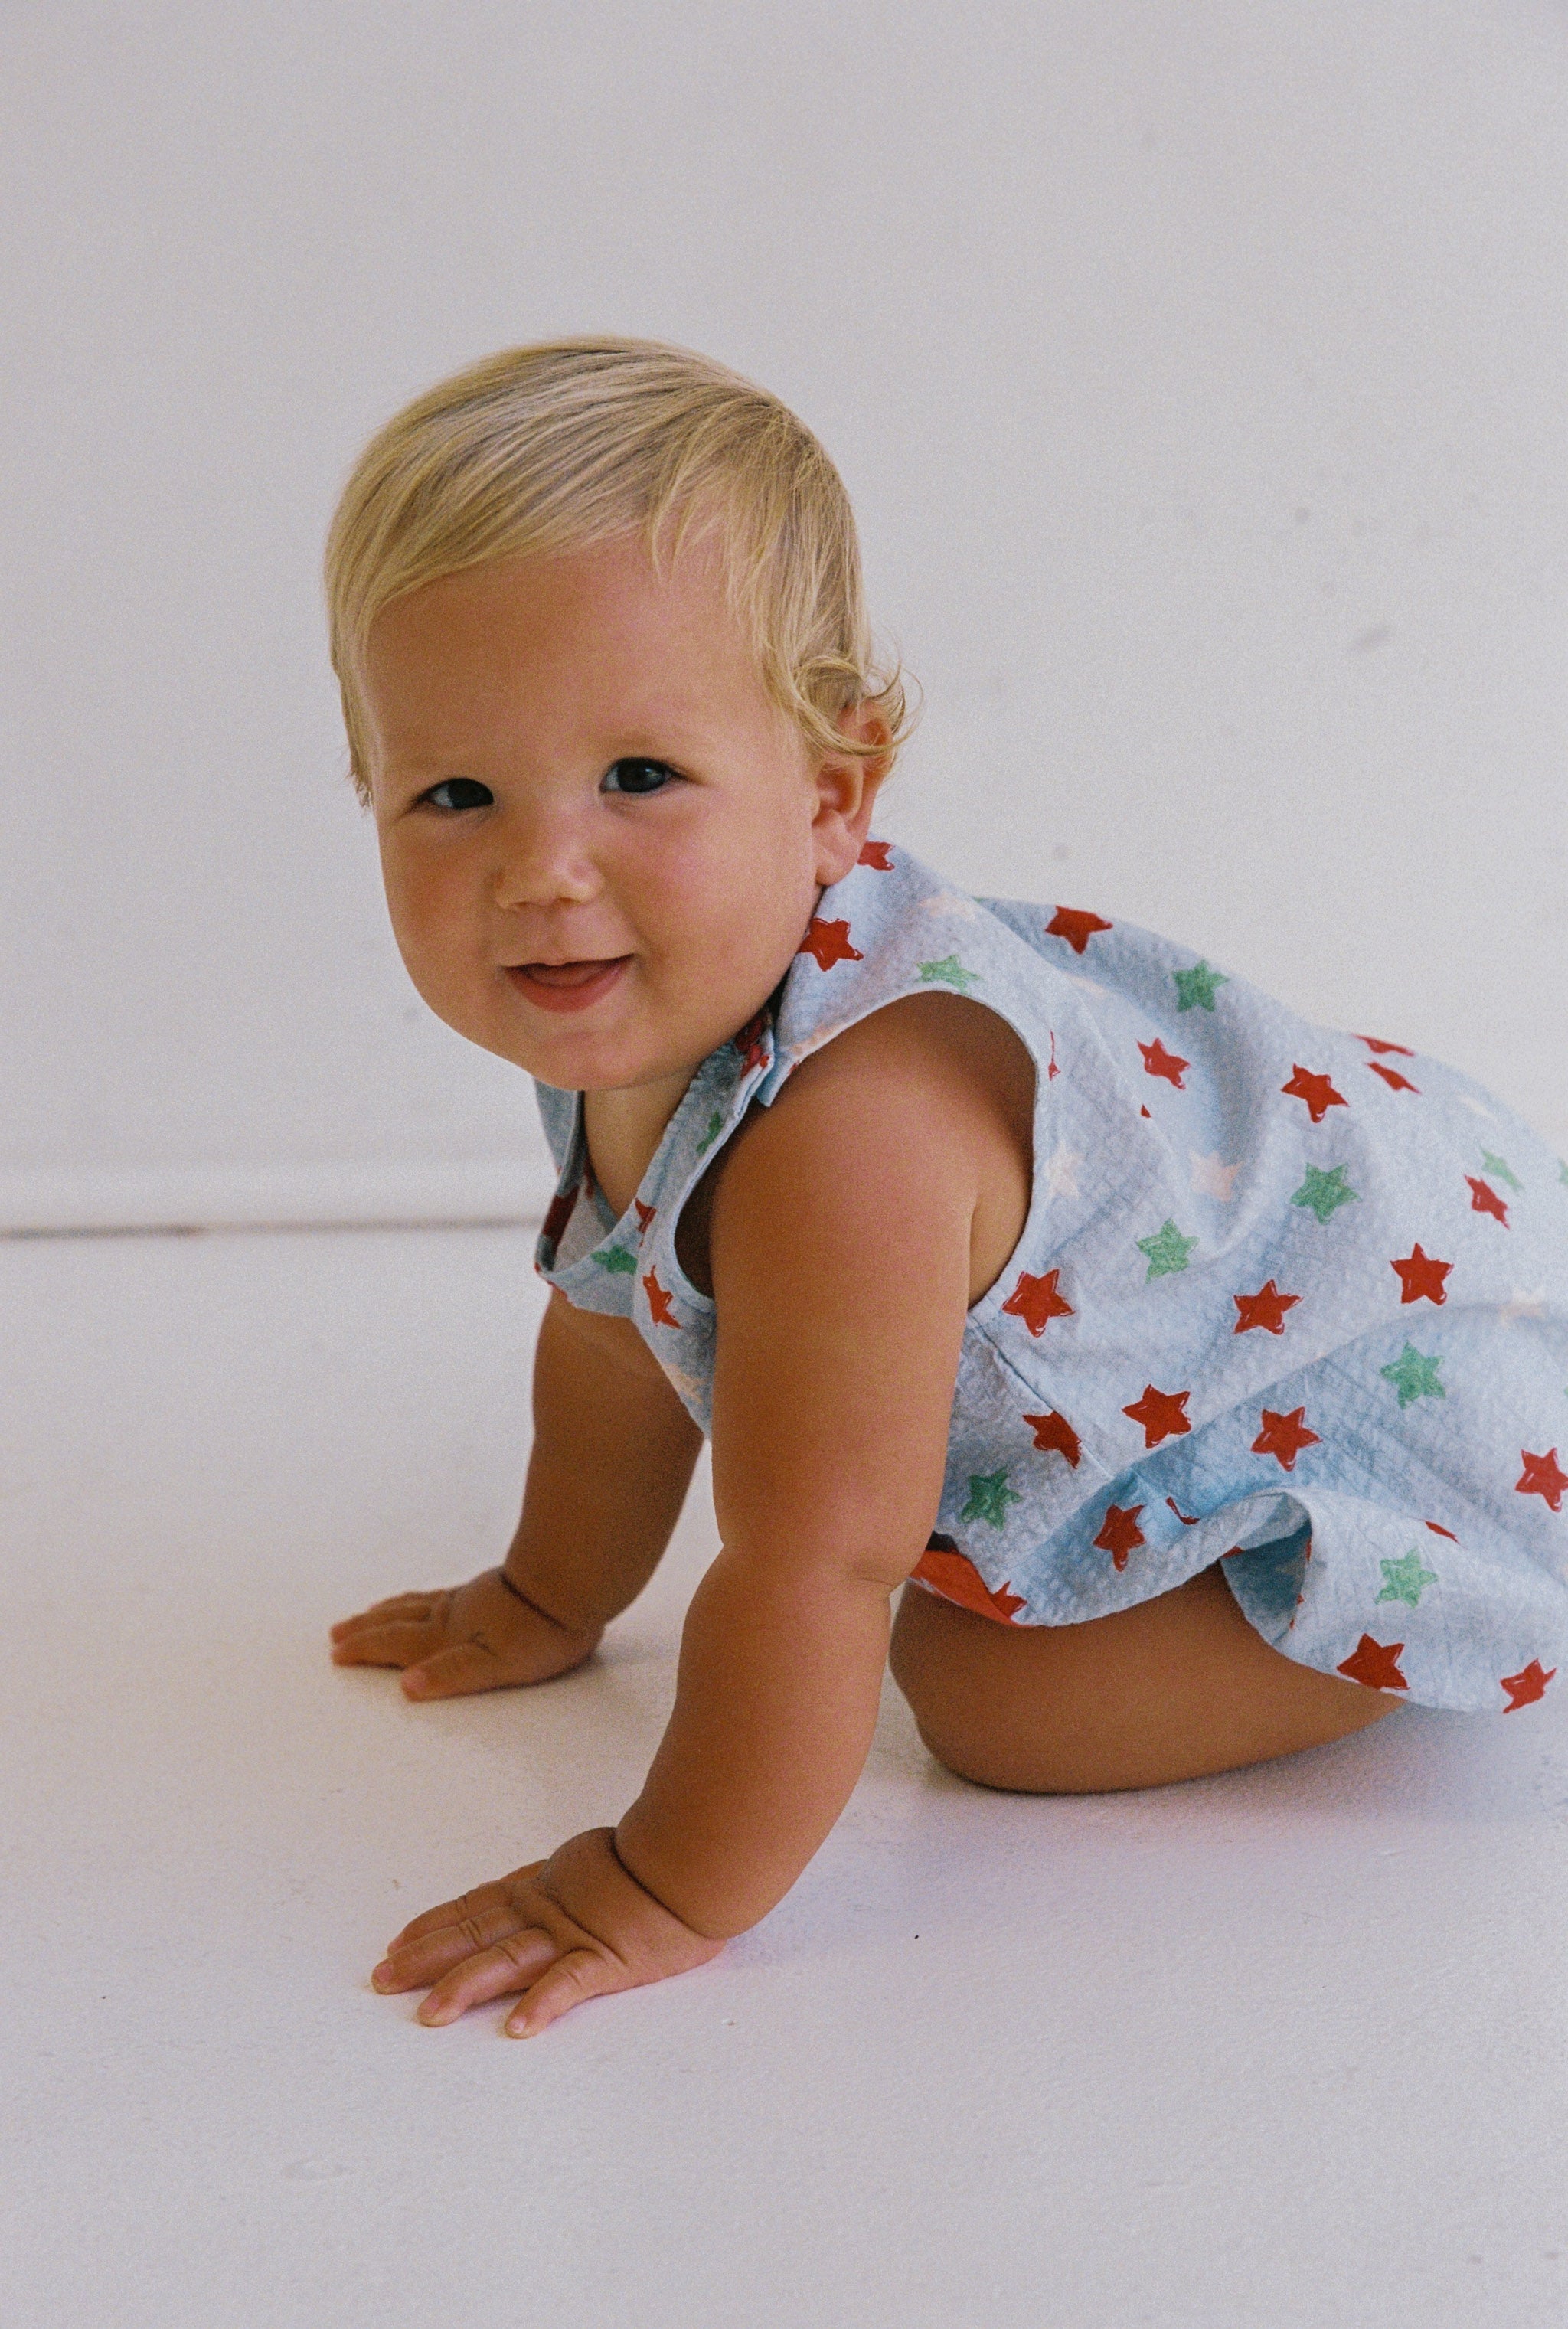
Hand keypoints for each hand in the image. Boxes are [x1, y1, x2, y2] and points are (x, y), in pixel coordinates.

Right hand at [329, 1567, 600, 1698]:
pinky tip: (430, 1601)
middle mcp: (450, 1616)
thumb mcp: (496, 1664)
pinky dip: (420, 1598)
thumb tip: (407, 1687)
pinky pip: (440, 1594)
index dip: (364, 1649)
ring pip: (417, 1603)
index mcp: (446, 1638)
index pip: (394, 1644)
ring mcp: (469, 1599)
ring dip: (388, 1610)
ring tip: (371, 1611)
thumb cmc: (538, 1633)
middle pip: (397, 1620)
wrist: (572, 1585)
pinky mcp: (490, 1590)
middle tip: (337, 1631)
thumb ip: (452, 1674)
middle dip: (366, 1628)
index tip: (336, 1653)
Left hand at [370, 1828, 724, 2036]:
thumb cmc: (660, 1857)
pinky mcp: (609, 1959)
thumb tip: (555, 1886)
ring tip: (430, 2014)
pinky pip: (571, 1983)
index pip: (477, 1906)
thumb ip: (573, 1877)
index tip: (396, 1941)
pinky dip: (544, 2003)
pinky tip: (518, 2028)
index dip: (435, 1924)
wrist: (699, 1855)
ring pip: (509, 1960)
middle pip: (476, 1933)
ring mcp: (575, 1934)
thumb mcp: (599, 1861)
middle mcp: (548, 1909)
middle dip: (425, 1957)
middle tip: (382, 1979)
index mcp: (545, 1887)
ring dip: (466, 1985)